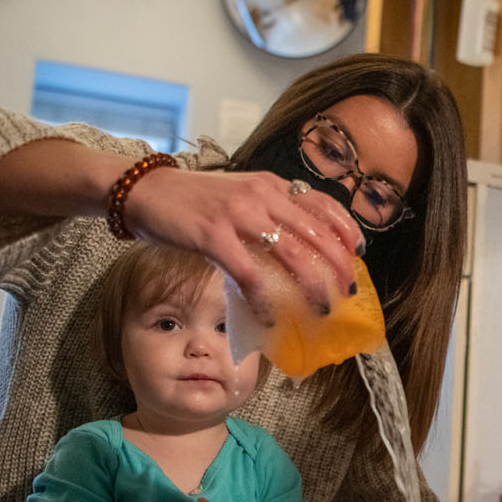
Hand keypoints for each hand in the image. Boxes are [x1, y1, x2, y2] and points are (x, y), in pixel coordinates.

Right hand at [124, 165, 363, 321]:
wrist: (144, 190)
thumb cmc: (192, 198)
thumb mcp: (239, 193)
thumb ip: (267, 211)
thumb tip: (295, 245)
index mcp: (271, 184)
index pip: (322, 204)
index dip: (346, 230)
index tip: (357, 254)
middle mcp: (262, 195)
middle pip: (317, 233)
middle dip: (338, 266)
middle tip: (347, 292)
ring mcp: (239, 214)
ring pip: (293, 254)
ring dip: (312, 287)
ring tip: (321, 309)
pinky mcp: (214, 236)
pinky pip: (250, 274)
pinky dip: (264, 299)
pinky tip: (270, 316)